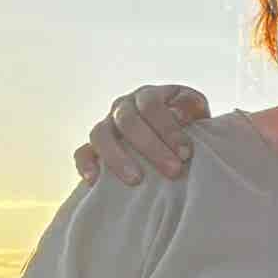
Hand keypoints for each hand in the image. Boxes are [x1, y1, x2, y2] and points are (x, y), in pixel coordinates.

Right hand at [74, 83, 212, 183]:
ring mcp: (106, 125)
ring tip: (136, 180)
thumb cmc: (186, 125)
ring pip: (101, 135)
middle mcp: (122, 107)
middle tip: (173, 170)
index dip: (168, 128)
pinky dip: (86, 164)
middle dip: (151, 147)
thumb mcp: (195, 111)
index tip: (186, 153)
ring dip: (117, 157)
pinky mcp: (93, 146)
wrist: (170, 139)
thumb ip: (191, 108)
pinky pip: (82, 152)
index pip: (151, 105)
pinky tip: (95, 181)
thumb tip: (180, 115)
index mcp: (147, 96)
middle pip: (128, 121)